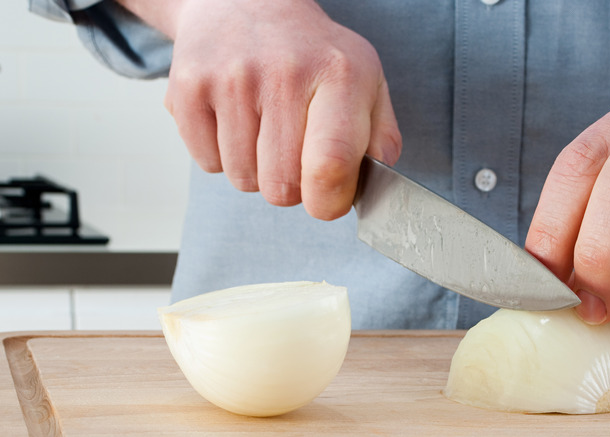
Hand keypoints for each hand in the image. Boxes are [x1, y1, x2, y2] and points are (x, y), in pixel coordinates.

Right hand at [119, 0, 401, 219]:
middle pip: (282, 187)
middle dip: (292, 187)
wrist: (247, 5)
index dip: (328, 202)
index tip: (327, 200)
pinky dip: (222, 157)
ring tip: (265, 131)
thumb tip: (374, 191)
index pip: (330, 165)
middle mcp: (285, 72)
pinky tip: (235, 121)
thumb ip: (380, 141)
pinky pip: (208, 165)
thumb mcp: (365, 84)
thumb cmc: (313, 56)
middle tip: (295, 153)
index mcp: (341, 74)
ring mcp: (231, 79)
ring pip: (243, 181)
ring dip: (256, 172)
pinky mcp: (188, 88)